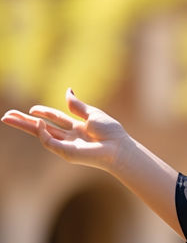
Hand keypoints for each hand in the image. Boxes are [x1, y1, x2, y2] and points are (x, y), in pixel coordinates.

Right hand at [2, 88, 131, 170]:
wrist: (119, 147)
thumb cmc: (112, 133)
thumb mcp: (93, 114)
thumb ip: (77, 105)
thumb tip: (67, 90)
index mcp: (77, 128)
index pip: (55, 119)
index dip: (43, 113)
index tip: (32, 109)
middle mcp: (70, 137)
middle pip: (42, 128)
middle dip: (24, 122)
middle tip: (6, 117)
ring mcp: (66, 145)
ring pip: (40, 135)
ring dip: (24, 126)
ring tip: (9, 118)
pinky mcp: (66, 152)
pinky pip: (48, 142)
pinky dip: (41, 133)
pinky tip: (36, 123)